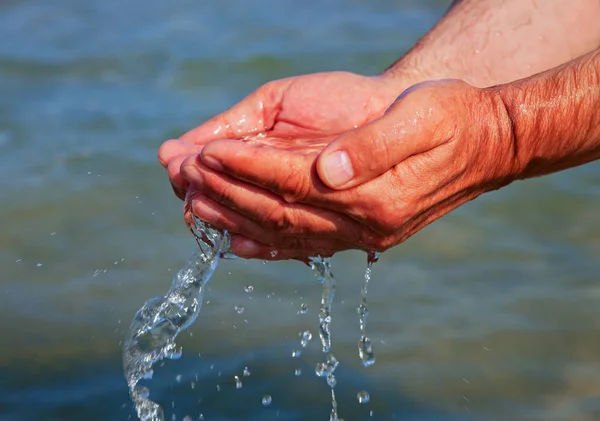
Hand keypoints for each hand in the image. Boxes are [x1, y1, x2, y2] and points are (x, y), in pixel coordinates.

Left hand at [181, 80, 518, 260]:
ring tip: (194, 205)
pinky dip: (266, 246)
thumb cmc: (454, 119)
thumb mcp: (425, 117)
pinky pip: (305, 246)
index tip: (207, 151)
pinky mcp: (362, 234)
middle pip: (281, 212)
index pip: (295, 182)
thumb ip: (376, 146)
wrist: (485, 145)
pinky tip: (236, 244)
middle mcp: (366, 224)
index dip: (248, 166)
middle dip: (227, 194)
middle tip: (183, 177)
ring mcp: (363, 235)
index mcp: (378, 195)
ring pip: (286, 233)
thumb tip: (328, 169)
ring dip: (236, 220)